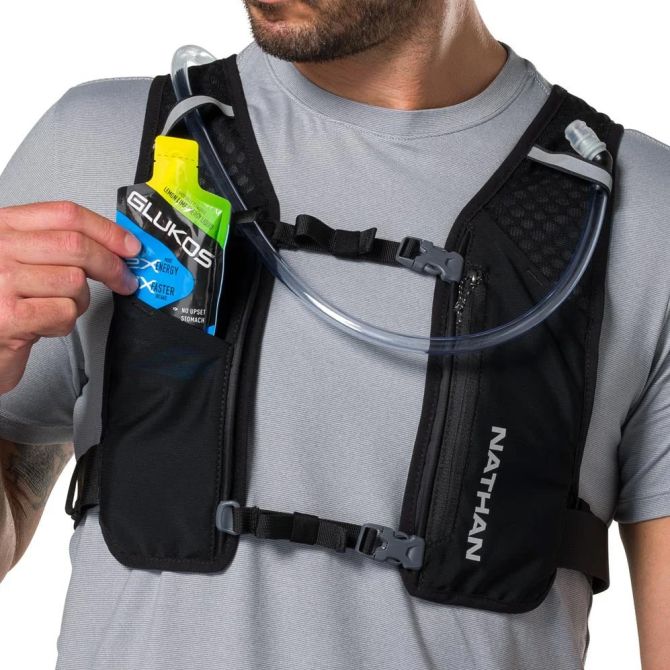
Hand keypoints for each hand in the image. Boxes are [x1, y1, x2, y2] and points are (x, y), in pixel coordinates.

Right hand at [0, 200, 140, 393]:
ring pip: (74, 281)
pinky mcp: (9, 316)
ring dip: (79, 301)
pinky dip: (63, 323)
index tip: (130, 246)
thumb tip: (117, 245)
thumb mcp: (20, 262)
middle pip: (76, 245)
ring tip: (56, 309)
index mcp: (3, 227)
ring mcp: (0, 280)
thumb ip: (56, 246)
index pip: (66, 215)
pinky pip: (65, 312)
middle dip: (111, 266)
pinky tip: (43, 325)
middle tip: (125, 281)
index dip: (107, 231)